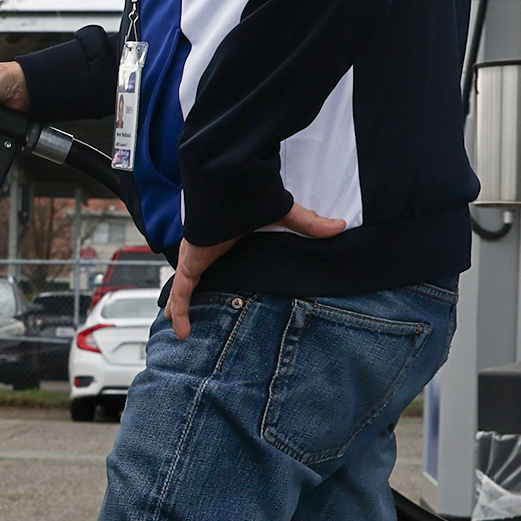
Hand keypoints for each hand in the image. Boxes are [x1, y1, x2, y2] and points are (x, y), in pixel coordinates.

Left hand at [168, 205, 347, 337]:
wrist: (231, 187)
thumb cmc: (253, 196)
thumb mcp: (286, 216)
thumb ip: (310, 224)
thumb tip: (340, 226)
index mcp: (225, 239)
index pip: (217, 259)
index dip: (214, 271)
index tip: (215, 285)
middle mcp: (207, 249)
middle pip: (195, 276)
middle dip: (190, 293)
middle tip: (188, 312)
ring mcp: (196, 257)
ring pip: (184, 289)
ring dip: (180, 308)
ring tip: (180, 329)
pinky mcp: (191, 263)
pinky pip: (182, 293)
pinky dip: (180, 312)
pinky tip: (182, 332)